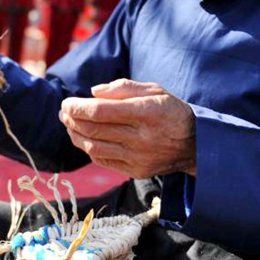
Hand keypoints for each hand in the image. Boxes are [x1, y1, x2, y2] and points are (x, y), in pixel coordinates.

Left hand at [59, 79, 196, 178]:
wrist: (196, 145)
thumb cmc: (171, 111)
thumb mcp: (154, 90)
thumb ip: (123, 87)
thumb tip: (93, 92)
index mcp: (145, 113)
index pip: (100, 111)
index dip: (77, 107)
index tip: (67, 102)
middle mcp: (140, 138)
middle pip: (93, 130)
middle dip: (72, 120)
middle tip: (64, 112)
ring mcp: (137, 157)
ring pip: (93, 148)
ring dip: (75, 135)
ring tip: (69, 124)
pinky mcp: (136, 171)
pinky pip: (103, 161)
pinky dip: (88, 149)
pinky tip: (84, 139)